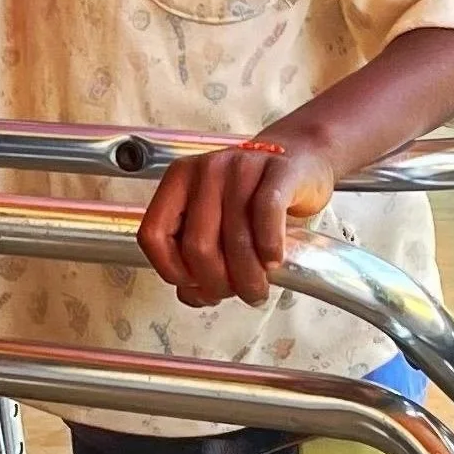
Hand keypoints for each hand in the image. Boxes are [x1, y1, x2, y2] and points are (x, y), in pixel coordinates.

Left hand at [137, 136, 336, 307]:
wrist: (300, 158)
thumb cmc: (252, 198)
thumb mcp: (215, 220)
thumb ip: (195, 254)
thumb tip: (194, 295)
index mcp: (178, 181)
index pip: (153, 235)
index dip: (172, 271)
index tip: (195, 284)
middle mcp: (205, 171)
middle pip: (198, 245)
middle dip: (218, 283)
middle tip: (236, 292)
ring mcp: (241, 167)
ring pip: (236, 237)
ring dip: (248, 277)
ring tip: (257, 289)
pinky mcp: (278, 171)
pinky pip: (266, 215)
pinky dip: (269, 247)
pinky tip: (273, 262)